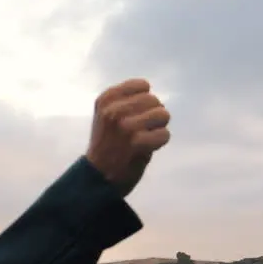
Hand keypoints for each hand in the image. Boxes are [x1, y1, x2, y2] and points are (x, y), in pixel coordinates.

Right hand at [85, 79, 170, 196]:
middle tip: (141, 131)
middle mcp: (114, 110)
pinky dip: (160, 142)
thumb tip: (154, 99)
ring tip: (144, 139)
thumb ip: (126, 102)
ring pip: (162, 115)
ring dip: (158, 128)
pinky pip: (164, 134)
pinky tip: (147, 148)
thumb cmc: (107, 145)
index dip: (144, 102)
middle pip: (154, 100)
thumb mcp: (107, 116)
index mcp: (106, 100)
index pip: (142, 86)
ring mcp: (125, 126)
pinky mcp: (137, 142)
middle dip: (153, 115)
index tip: (134, 116)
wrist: (97, 178)